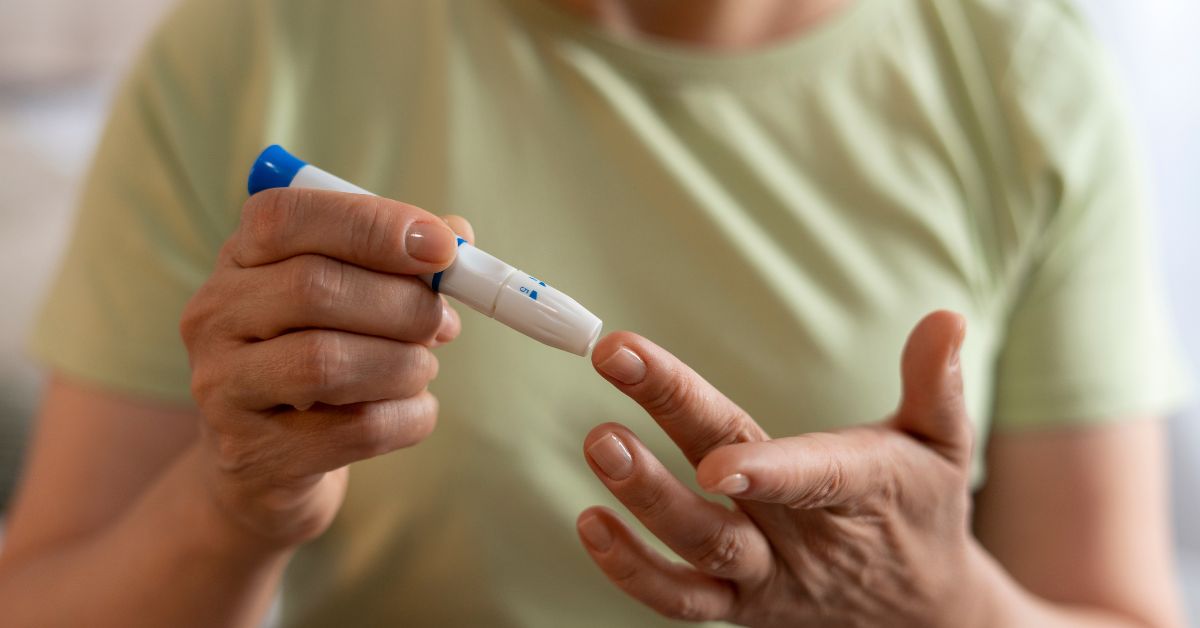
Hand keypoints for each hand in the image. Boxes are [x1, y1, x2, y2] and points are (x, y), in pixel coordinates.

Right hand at [181, 188, 473, 548]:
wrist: (269, 462)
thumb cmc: (322, 355)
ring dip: (405, 365)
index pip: (286, 217)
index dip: (372, 226)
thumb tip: (457, 230)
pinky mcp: (251, 453)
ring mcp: (222, 388)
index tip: (444, 249)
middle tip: (446, 323)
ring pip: (327, 363)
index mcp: (240, 258)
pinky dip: (408, 417)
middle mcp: (214, 316)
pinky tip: (413, 410)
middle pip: (314, 288)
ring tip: (422, 369)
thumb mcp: (351, 295)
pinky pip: (355, 429)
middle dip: (404, 304)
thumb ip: (401, 257)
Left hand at [577, 311, 987, 626]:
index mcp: (861, 490)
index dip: (768, 473)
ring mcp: (768, 578)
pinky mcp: (739, 606)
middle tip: (616, 368)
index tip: (715, 461)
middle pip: (733, 496)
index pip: (814, 479)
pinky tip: (592, 522)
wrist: (922, 610)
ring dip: (644, 500)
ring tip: (599, 443)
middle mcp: (806, 541)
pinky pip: (681, 600)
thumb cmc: (922, 507)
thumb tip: (946, 317)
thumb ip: (936, 383)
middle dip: (670, 434)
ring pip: (701, 550)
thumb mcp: (945, 444)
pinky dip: (633, 571)